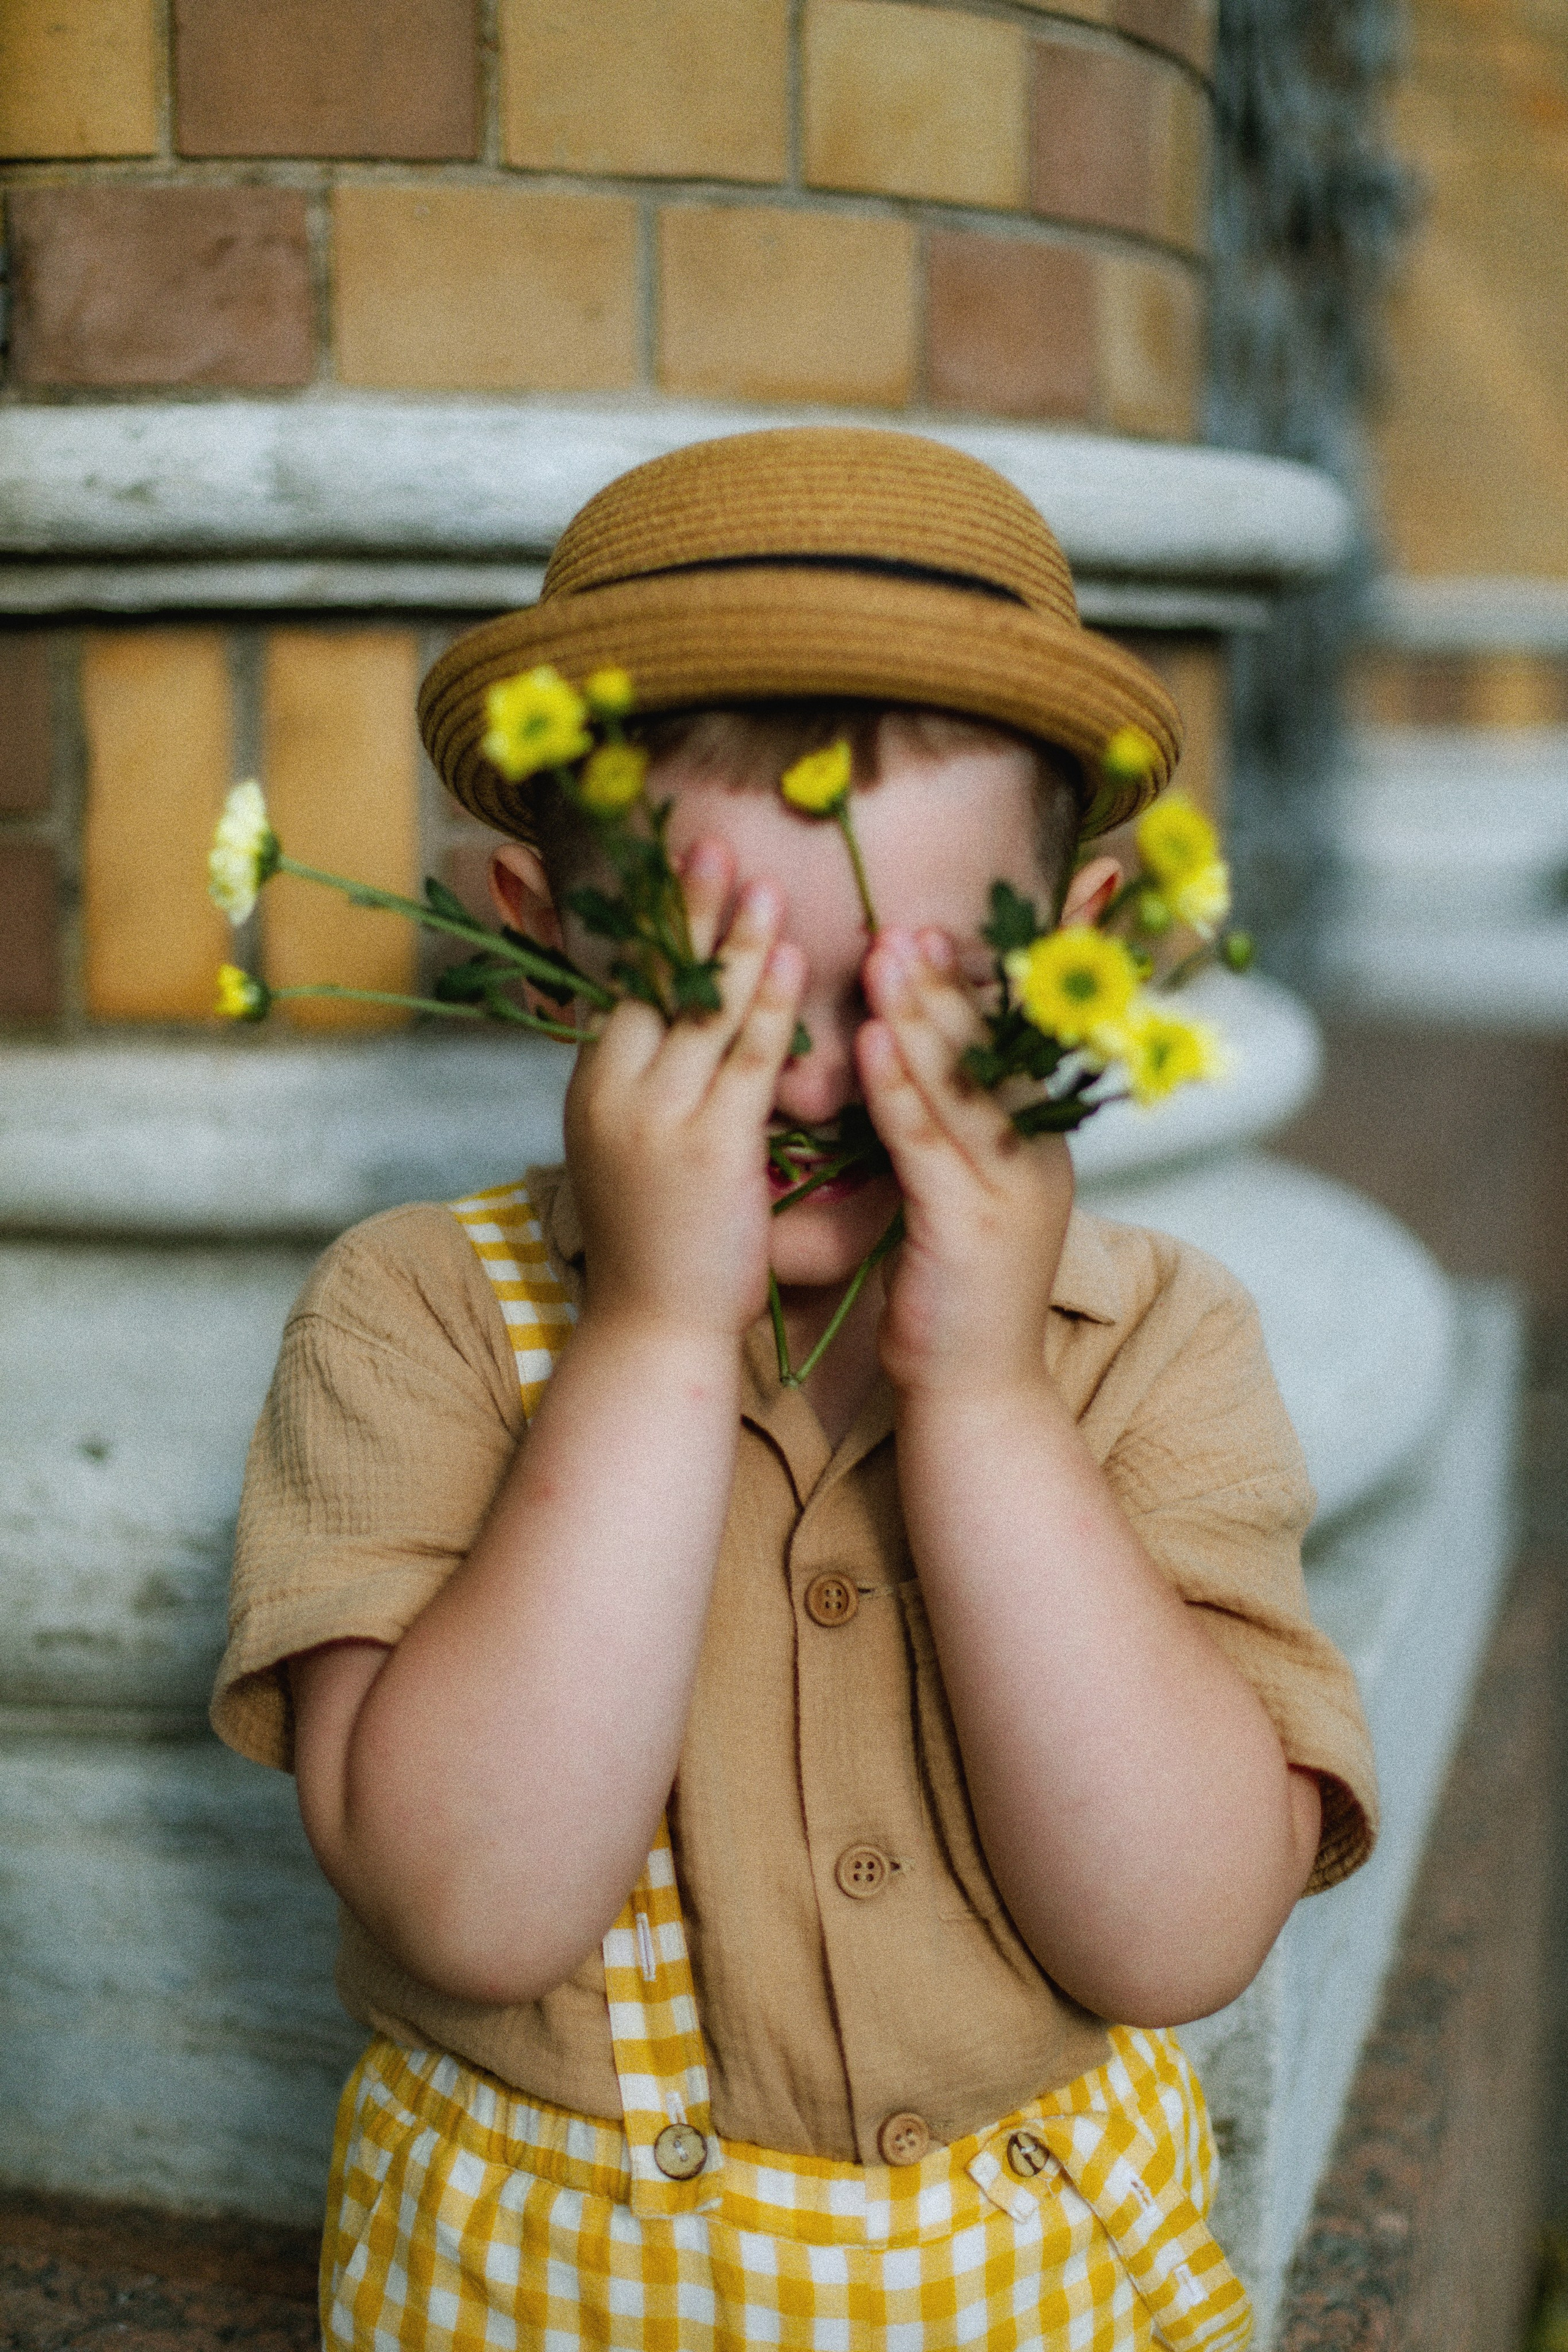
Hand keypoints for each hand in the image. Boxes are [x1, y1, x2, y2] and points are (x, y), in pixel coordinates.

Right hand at [564, 842, 804, 1343]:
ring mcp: (658, 1118)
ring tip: (762, 884)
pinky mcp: (710, 1149)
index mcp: (592, 1085)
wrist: (654, 1328)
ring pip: (700, 1011)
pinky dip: (769, 1006)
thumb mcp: (631, 1148)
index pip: (622, 987)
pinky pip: (747, 1061)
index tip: (674, 870)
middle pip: (652, 982)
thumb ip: (650, 1085)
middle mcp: (614, 1091)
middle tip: (709, 844)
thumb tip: (675, 1029)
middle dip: (682, 911)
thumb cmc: (656, 1242)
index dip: (651, 927)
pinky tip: (790, 961)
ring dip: (733, 942)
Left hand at [858, 926, 1073, 1398]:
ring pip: (963, 1086)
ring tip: (883, 956)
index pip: (1007, 1050)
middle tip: (901, 924)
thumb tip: (909, 1074)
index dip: (969, 989)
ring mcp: (1010, 1193)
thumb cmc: (951, 1297)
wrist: (975, 1394)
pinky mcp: (972, 1228)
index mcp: (1036, 1148)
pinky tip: (871, 1041)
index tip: (928, 933)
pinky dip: (900, 1088)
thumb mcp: (957, 1201)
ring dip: (921, 1016)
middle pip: (992, 1052)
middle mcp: (1035, 1160)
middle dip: (944, 985)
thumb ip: (945, 1141)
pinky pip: (929, 1143)